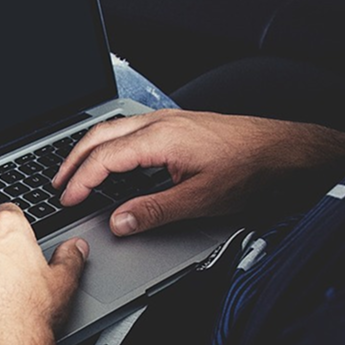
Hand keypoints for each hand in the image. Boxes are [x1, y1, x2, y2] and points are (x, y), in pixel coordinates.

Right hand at [53, 109, 344, 235]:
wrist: (285, 150)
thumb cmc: (251, 169)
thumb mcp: (200, 199)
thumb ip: (154, 212)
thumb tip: (118, 223)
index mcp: (160, 138)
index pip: (104, 159)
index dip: (80, 181)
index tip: (67, 200)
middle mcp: (160, 123)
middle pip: (100, 136)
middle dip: (73, 160)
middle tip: (58, 185)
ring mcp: (169, 120)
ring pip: (114, 129)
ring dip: (90, 150)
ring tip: (77, 172)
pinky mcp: (179, 124)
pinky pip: (131, 129)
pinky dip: (111, 145)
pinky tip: (114, 161)